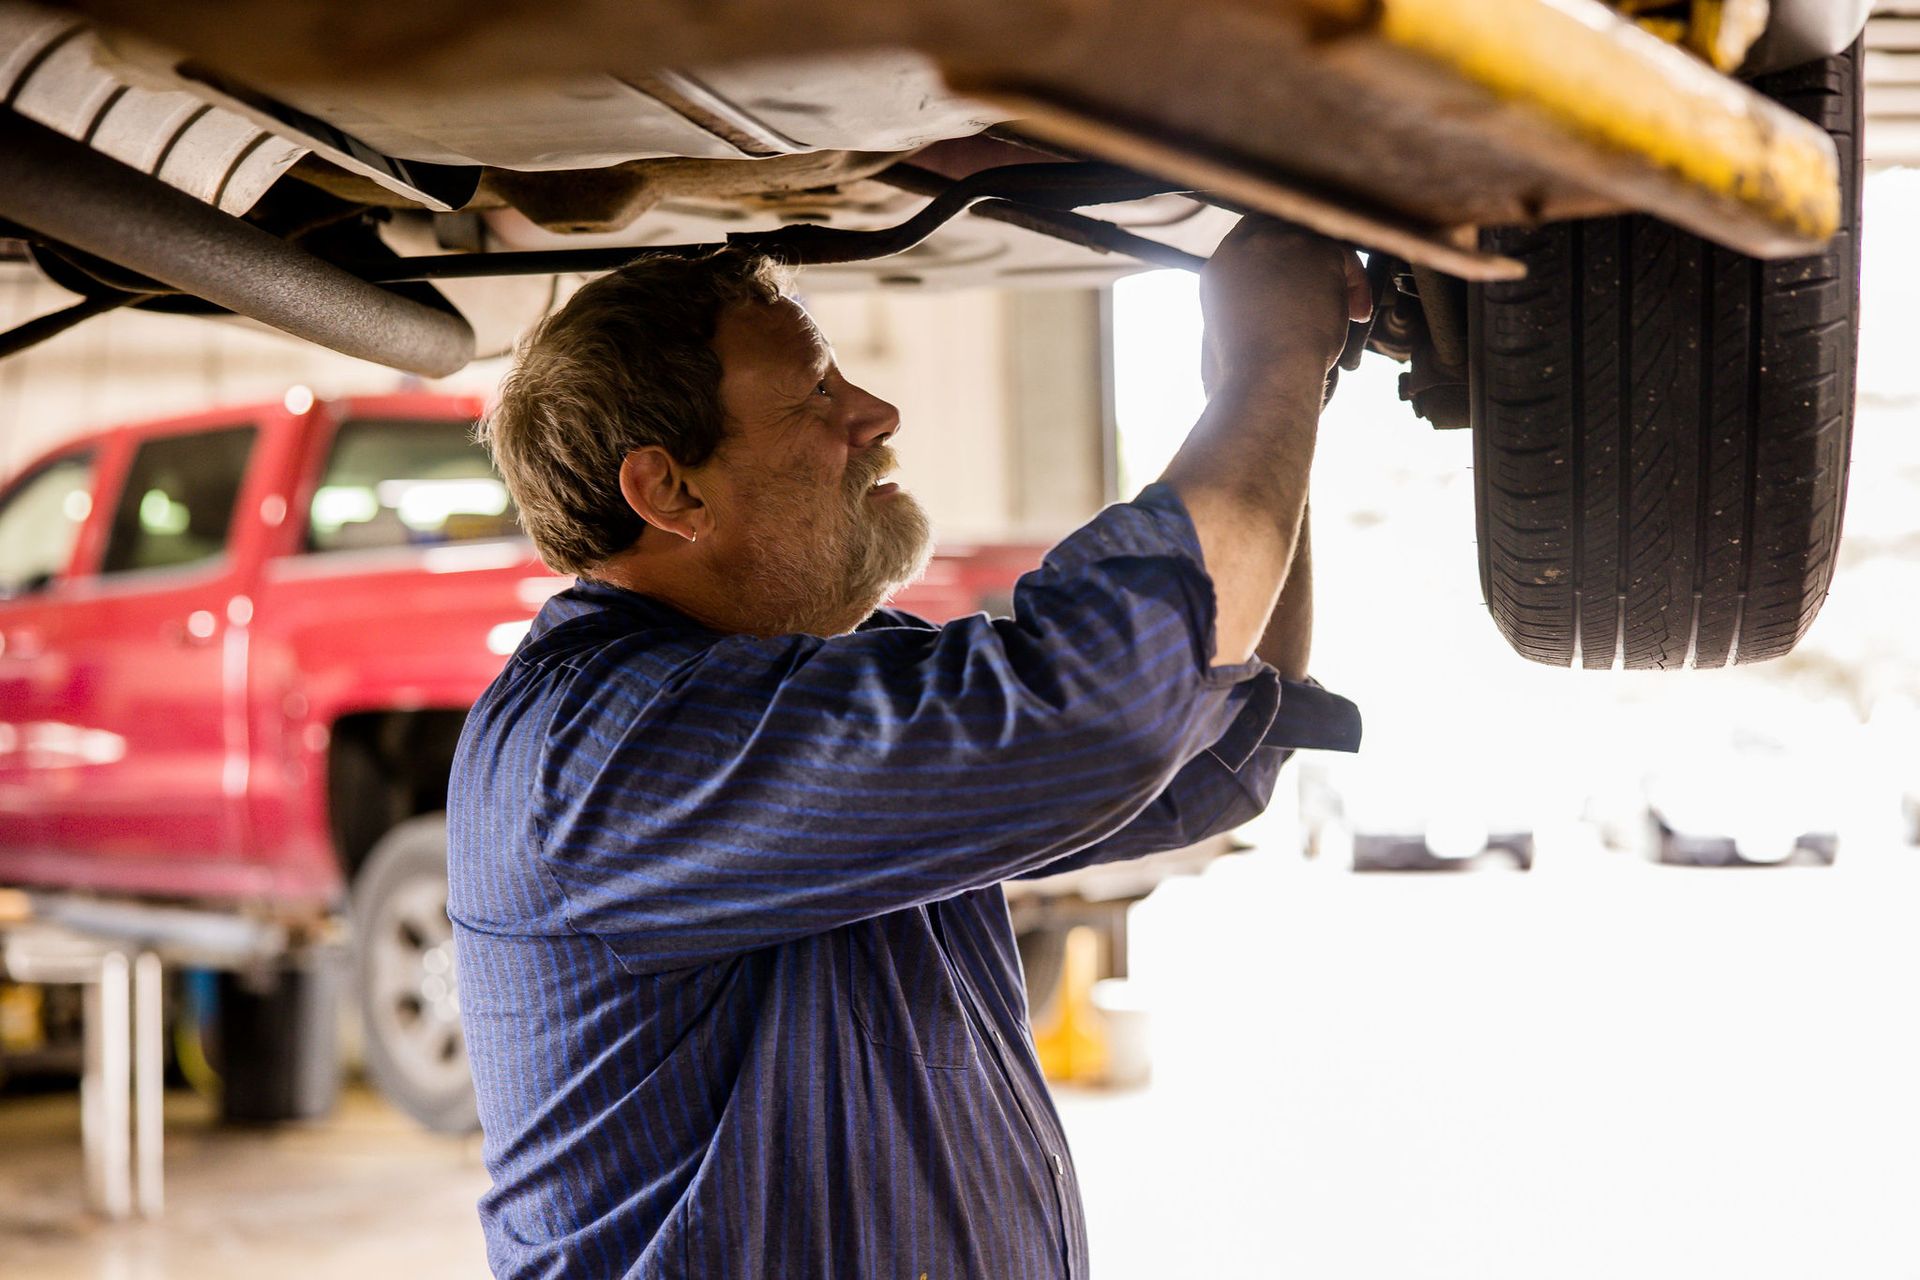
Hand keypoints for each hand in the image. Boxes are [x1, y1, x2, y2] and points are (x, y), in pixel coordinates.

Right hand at [1200, 218, 1370, 394]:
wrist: (1267, 374)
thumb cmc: (1247, 373)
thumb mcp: (1224, 336)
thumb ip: (1243, 309)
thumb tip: (1262, 313)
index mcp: (1220, 268)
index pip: (1251, 239)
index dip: (1279, 255)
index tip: (1297, 280)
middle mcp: (1245, 246)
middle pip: (1286, 230)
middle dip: (1308, 257)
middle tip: (1324, 290)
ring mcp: (1279, 242)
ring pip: (1318, 242)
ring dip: (1335, 274)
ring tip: (1345, 311)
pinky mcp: (1316, 250)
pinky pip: (1345, 254)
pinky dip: (1356, 283)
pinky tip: (1355, 314)